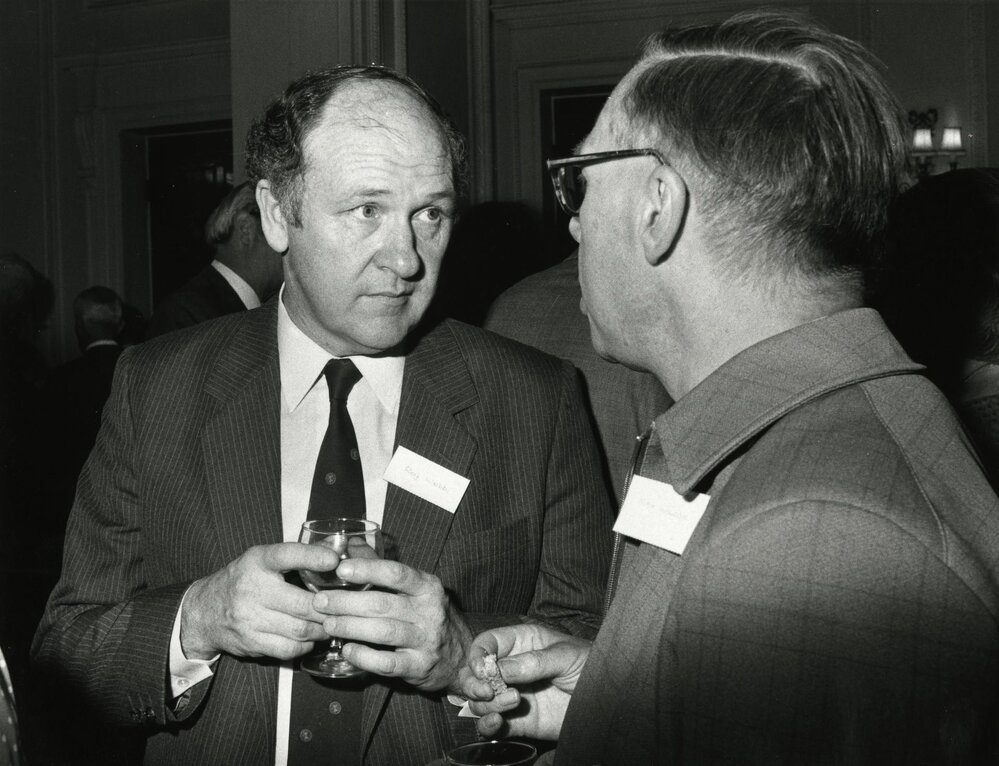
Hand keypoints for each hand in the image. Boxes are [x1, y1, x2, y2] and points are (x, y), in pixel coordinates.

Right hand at [181, 542, 341, 660]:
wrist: (204, 611)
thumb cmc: (243, 580)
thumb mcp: (261, 559)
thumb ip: (294, 557)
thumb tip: (335, 554)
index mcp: (258, 561)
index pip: (287, 555)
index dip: (312, 557)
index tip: (334, 560)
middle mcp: (253, 589)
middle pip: (303, 603)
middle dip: (329, 608)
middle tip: (344, 607)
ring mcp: (250, 619)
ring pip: (300, 629)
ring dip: (322, 629)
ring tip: (332, 623)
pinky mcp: (251, 642)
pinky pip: (289, 649)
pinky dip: (306, 645)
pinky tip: (311, 637)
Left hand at [312, 558, 472, 691]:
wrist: (461, 656)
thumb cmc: (428, 616)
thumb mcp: (414, 589)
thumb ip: (382, 568)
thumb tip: (351, 543)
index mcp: (427, 586)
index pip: (396, 573)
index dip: (367, 570)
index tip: (341, 569)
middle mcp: (429, 611)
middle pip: (383, 603)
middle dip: (347, 602)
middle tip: (321, 602)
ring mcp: (426, 640)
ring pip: (384, 632)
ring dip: (351, 627)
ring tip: (328, 624)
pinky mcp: (419, 666)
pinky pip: (388, 663)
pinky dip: (364, 656)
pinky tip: (347, 650)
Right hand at [458, 624, 589, 740]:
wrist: (611, 702)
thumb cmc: (592, 667)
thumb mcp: (567, 656)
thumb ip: (534, 661)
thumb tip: (499, 669)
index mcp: (522, 643)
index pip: (487, 643)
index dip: (478, 655)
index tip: (483, 669)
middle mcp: (512, 669)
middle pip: (474, 673)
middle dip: (474, 682)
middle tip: (488, 690)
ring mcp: (513, 695)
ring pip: (479, 700)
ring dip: (486, 703)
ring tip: (513, 702)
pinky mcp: (519, 722)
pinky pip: (491, 725)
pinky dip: (486, 725)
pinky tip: (497, 723)